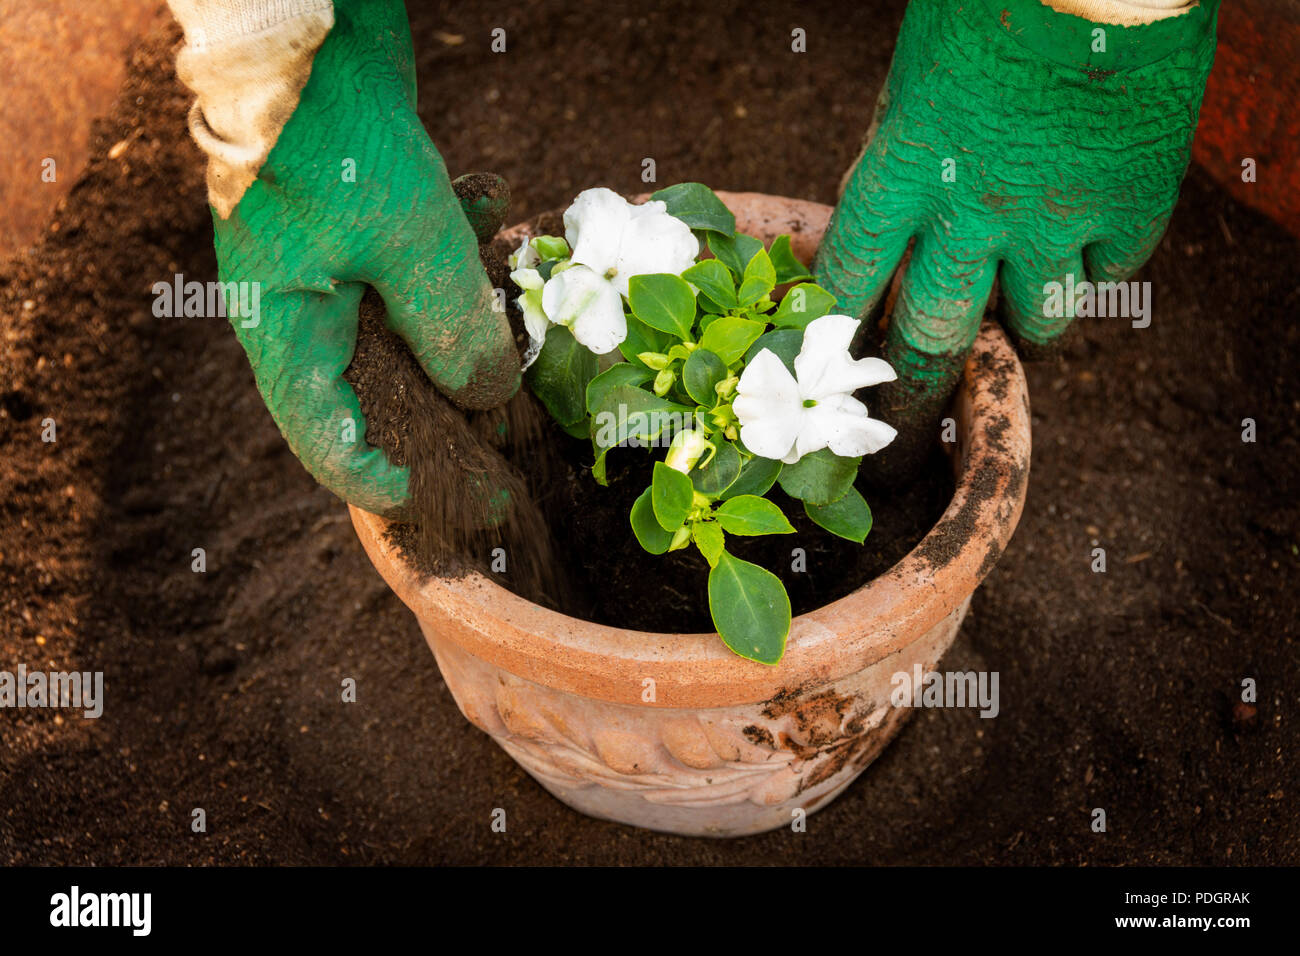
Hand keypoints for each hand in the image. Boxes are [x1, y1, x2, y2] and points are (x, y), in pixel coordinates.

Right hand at [213, 0, 517, 516]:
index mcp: (283, 332)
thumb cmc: (338, 140)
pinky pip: (406, 286)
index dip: (380, 480)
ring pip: (393, 343)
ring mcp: (325, 271)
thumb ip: (451, 330)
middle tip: (496, 455)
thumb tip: (488, 396)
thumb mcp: (411, 245)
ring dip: (451, 360)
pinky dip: (449, 295)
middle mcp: (297, 312)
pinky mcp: (357, 231)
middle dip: (431, 430)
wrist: (309, 35)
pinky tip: (496, 278)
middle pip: (362, 401)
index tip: (442, 492)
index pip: (322, 440)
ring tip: (512, 380)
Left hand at [815, 0, 1217, 467]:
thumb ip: (901, 160)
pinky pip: (1109, 275)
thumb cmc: (992, 4)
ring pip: (1036, 325)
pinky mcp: (1131, 205)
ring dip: (1022, 328)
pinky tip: (1086, 249)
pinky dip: (1095, 269)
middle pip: (934, 336)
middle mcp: (973, 212)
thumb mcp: (915, 83)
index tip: (824, 371)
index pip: (849, 280)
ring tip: (1016, 317)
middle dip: (916, 390)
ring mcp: (1056, 217)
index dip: (833, 335)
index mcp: (903, 171)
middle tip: (905, 425)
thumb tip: (888, 217)